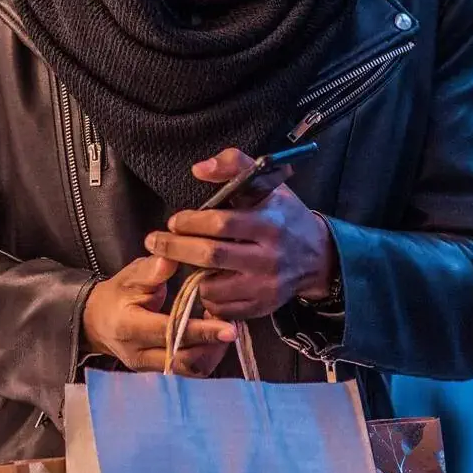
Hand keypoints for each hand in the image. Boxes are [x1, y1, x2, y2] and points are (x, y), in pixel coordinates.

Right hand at [82, 253, 235, 376]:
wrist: (98, 323)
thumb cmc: (117, 295)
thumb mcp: (129, 277)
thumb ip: (152, 270)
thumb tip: (171, 257)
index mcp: (130, 327)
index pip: (169, 333)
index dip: (201, 331)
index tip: (228, 327)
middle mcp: (139, 353)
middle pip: (184, 359)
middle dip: (212, 344)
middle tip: (231, 323)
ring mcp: (149, 367)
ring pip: (190, 369)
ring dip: (212, 352)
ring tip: (222, 329)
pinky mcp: (159, 371)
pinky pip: (189, 371)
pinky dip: (206, 356)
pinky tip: (213, 338)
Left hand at [145, 149, 337, 322]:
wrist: (318, 256)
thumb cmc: (284, 215)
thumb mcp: (267, 183)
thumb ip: (233, 165)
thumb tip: (199, 169)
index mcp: (270, 222)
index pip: (222, 223)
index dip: (191, 222)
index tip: (174, 221)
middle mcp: (270, 257)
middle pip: (212, 256)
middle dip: (176, 248)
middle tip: (154, 242)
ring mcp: (267, 286)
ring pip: (214, 287)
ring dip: (190, 275)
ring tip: (180, 262)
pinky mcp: (264, 307)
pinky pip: (224, 308)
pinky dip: (207, 297)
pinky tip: (202, 280)